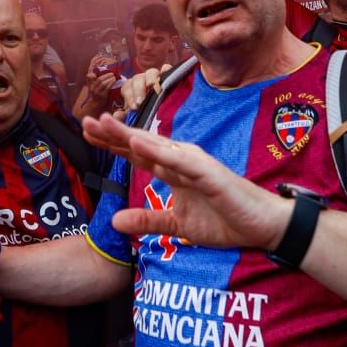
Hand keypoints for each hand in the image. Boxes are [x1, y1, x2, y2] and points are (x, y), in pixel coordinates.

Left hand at [81, 114, 290, 250]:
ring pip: (157, 148)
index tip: (86, 131)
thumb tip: (114, 221)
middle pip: (141, 144)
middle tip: (86, 120)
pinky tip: (140, 145)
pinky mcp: (209, 174)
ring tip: (105, 124)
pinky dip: (160, 153)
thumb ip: (147, 220)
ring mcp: (195, 165)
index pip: (136, 154)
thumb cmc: (224, 219)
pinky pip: (181, 162)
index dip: (112, 142)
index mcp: (172, 170)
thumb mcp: (177, 224)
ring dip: (131, 136)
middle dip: (113, 133)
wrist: (261, 226)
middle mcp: (181, 161)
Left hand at [120, 64, 170, 111]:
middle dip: (139, 90)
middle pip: (137, 79)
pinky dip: (166, 70)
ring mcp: (155, 75)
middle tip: (141, 102)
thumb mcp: (134, 114)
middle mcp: (142, 79)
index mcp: (131, 87)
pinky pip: (166, 68)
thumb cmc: (144, 111)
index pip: (127, 88)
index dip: (130, 97)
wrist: (162, 109)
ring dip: (151, 79)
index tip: (135, 107)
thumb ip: (124, 116)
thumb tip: (117, 115)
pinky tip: (167, 74)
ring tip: (153, 87)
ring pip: (151, 72)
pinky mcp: (167, 75)